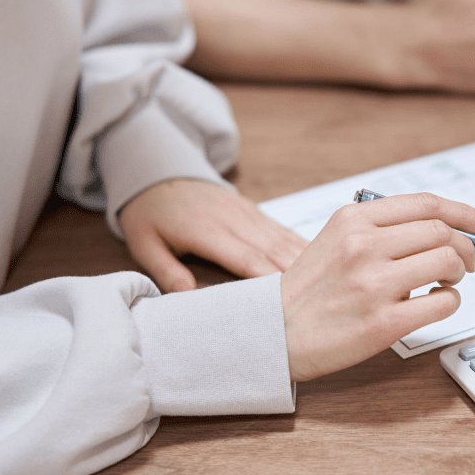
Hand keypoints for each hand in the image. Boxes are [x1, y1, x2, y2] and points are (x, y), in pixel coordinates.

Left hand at [118, 179, 308, 291]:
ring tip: (330, 286)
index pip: (246, 260)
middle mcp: (236, 221)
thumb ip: (165, 270)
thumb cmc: (151, 212)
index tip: (288, 304)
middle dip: (298, 278)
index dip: (269, 283)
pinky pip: (284, 233)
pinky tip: (322, 262)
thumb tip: (187, 297)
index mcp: (209, 231)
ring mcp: (249, 215)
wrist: (160, 170)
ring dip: (308, 263)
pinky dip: (304, 248)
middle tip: (319, 303)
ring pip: (285, 242)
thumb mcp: (144, 243)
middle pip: (274, 253)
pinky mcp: (255, 213)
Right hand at [278, 193, 474, 380]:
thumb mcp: (336, 238)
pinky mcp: (384, 322)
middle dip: (465, 246)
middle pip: (442, 232)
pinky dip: (449, 302)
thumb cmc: (311, 289)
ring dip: (458, 273)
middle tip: (466, 261)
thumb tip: (443, 225)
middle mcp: (364, 246)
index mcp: (353, 220)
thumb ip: (383, 227)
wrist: (275, 332)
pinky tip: (434, 304)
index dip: (462, 212)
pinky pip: (443, 303)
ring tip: (445, 282)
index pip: (425, 204)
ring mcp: (375, 284)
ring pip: (447, 262)